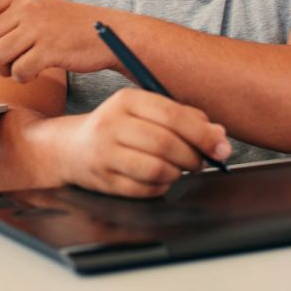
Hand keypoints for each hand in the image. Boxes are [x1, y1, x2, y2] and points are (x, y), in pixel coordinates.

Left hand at [0, 0, 116, 81]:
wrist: (109, 32)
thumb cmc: (69, 28)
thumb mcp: (35, 19)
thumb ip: (2, 24)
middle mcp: (25, 9)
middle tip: (6, 66)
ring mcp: (37, 28)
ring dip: (5, 71)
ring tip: (22, 69)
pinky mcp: (49, 48)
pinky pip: (19, 71)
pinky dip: (23, 78)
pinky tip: (35, 74)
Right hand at [61, 88, 231, 197]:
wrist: (69, 148)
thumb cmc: (117, 127)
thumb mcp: (145, 110)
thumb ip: (183, 116)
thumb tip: (218, 134)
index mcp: (127, 100)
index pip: (172, 115)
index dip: (202, 133)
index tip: (221, 144)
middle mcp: (112, 124)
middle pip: (166, 144)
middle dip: (193, 156)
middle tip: (202, 161)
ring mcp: (104, 154)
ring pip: (157, 169)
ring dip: (177, 173)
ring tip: (179, 168)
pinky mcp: (103, 181)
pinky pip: (145, 190)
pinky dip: (161, 187)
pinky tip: (160, 178)